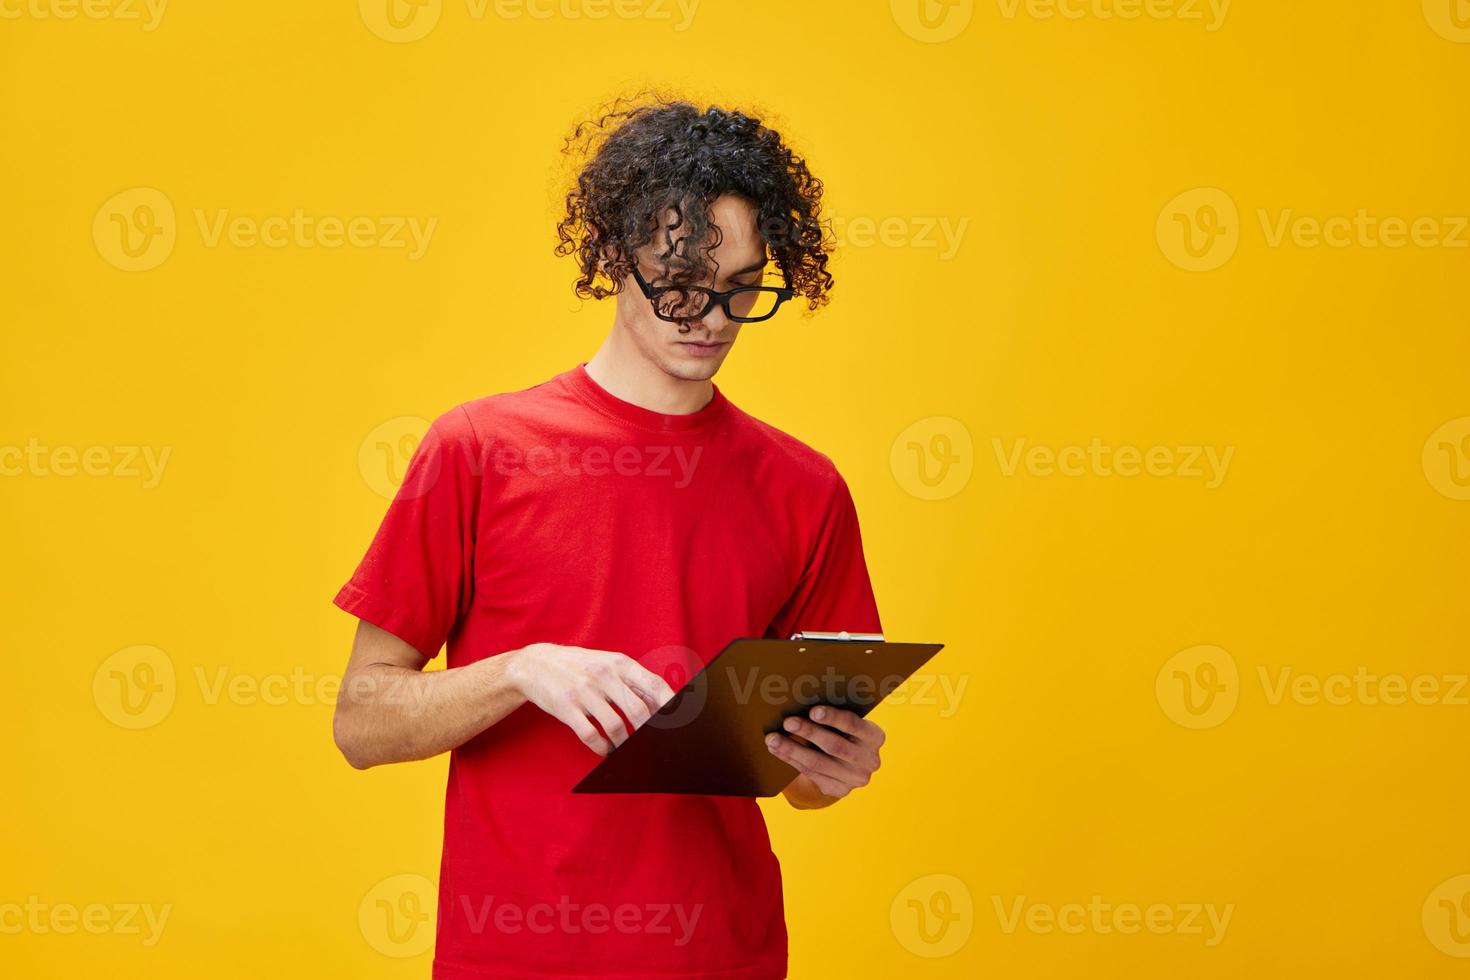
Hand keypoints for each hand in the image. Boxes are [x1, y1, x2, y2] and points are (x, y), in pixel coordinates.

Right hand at [506, 643, 676, 754]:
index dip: (670, 707)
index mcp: (619, 663)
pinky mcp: (566, 708)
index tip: (679, 724)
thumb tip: (662, 706)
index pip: (654, 685)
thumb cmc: (580, 665)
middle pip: (638, 711)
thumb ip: (632, 682)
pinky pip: (591, 735)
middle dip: (649, 733)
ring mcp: (584, 692)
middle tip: (654, 745)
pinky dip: (602, 748)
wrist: (536, 664)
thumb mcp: (607, 663)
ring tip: (627, 750)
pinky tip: (606, 750)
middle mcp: (603, 675)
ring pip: (616, 727)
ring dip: (625, 744)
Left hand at [765, 705, 883, 801]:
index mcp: (875, 736)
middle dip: (809, 732)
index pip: (854, 725)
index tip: (813, 710)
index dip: (833, 717)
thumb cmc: (842, 731)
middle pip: (834, 746)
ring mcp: (856, 779)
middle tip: (787, 722)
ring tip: (773, 739)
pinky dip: (791, 760)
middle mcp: (870, 760)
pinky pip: (811, 774)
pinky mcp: (840, 790)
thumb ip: (833, 715)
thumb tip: (801, 700)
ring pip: (818, 763)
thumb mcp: (846, 723)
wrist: (846, 763)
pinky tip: (777, 750)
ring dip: (792, 749)